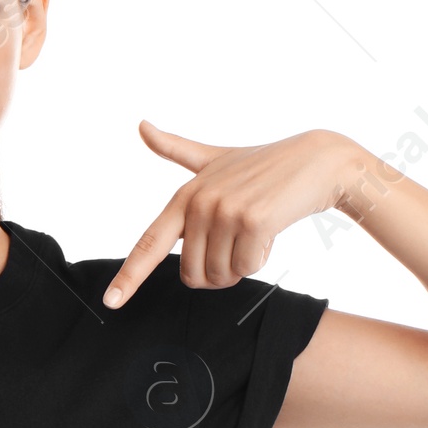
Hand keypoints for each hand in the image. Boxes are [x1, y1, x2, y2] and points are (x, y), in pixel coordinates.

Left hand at [104, 125, 364, 303]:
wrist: (317, 161)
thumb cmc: (265, 165)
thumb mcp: (215, 157)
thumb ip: (178, 150)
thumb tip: (142, 126)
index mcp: (184, 196)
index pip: (149, 243)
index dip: (128, 276)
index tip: (110, 301)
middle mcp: (199, 203)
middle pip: (193, 275)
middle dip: (217, 273)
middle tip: (238, 244)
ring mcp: (225, 211)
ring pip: (222, 275)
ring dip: (241, 266)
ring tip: (255, 232)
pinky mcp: (253, 221)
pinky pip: (248, 268)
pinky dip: (261, 259)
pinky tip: (271, 232)